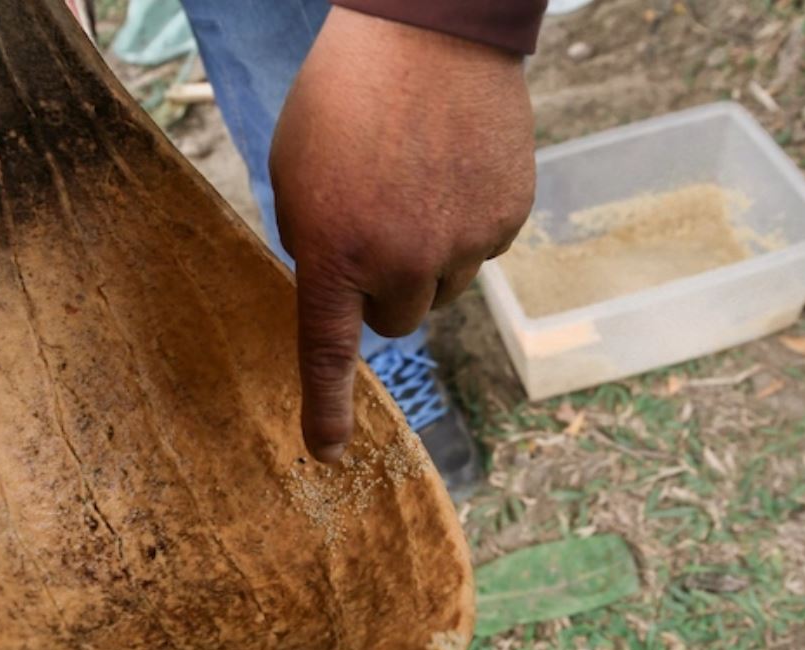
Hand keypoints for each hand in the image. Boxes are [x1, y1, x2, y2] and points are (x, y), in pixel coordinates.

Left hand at [270, 7, 534, 462]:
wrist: (428, 30)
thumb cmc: (344, 95)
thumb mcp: (297, 172)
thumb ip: (315, 242)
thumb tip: (343, 293)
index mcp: (334, 249)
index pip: (328, 350)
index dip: (326, 407)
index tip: (329, 452)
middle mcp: (401, 260)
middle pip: (398, 323)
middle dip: (386, 291)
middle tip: (380, 230)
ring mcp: (462, 243)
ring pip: (443, 290)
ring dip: (429, 260)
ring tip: (419, 186)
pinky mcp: (507, 220)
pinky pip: (481, 252)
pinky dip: (467, 226)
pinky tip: (454, 173)